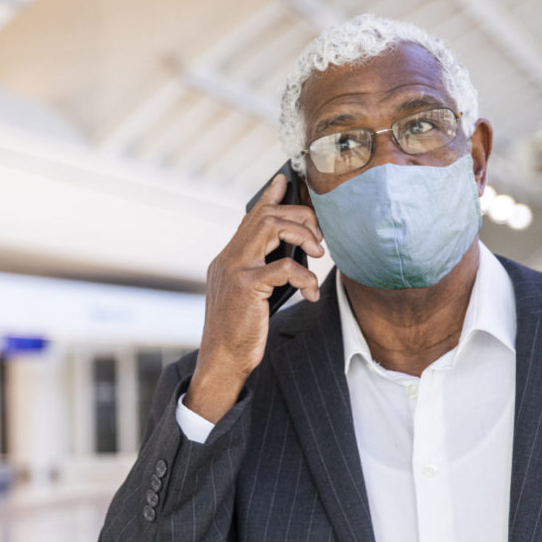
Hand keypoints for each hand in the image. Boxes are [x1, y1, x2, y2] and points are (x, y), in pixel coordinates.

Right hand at [185, 173, 323, 422]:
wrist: (221, 360)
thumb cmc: (240, 332)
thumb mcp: (249, 296)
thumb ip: (261, 272)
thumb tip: (290, 258)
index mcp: (229, 258)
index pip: (250, 217)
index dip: (269, 196)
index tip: (284, 181)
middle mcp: (228, 257)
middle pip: (266, 215)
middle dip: (300, 217)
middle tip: (320, 239)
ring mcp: (235, 269)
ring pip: (272, 227)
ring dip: (303, 235)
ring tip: (319, 254)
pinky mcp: (246, 286)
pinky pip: (285, 267)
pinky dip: (305, 277)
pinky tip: (310, 293)